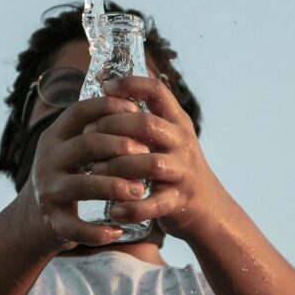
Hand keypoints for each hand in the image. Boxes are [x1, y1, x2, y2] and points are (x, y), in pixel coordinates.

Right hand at [19, 96, 151, 250]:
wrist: (33, 217)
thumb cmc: (67, 173)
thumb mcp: (71, 145)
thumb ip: (94, 126)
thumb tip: (133, 92)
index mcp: (55, 136)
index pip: (78, 111)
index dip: (106, 106)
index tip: (134, 108)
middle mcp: (48, 159)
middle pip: (85, 145)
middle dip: (119, 146)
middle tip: (145, 154)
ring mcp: (48, 190)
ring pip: (82, 185)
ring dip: (114, 186)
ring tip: (139, 190)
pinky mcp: (52, 220)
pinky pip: (75, 227)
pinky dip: (97, 231)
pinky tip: (117, 230)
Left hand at [85, 76, 213, 238]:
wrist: (207, 207)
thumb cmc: (174, 165)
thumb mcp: (167, 135)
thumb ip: (143, 116)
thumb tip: (107, 89)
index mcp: (177, 121)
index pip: (157, 90)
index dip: (131, 84)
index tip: (105, 87)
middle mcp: (182, 141)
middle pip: (147, 124)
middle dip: (112, 126)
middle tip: (87, 134)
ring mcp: (183, 171)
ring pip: (151, 163)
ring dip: (118, 165)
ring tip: (94, 169)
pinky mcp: (179, 200)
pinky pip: (154, 204)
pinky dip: (132, 208)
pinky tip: (113, 210)